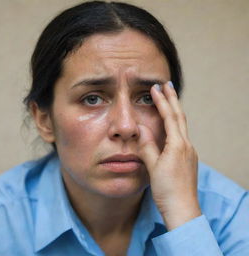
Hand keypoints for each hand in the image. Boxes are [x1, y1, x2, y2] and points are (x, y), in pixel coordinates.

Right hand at [138, 82, 200, 229]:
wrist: (183, 209)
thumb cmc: (167, 189)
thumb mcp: (153, 167)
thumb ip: (147, 146)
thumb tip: (140, 129)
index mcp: (177, 145)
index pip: (170, 117)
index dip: (162, 101)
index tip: (155, 88)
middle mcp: (186, 145)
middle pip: (180, 117)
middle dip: (173, 99)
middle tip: (168, 85)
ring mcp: (189, 152)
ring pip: (182, 125)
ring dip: (175, 110)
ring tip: (169, 100)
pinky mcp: (187, 158)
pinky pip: (181, 135)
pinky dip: (175, 124)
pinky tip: (170, 125)